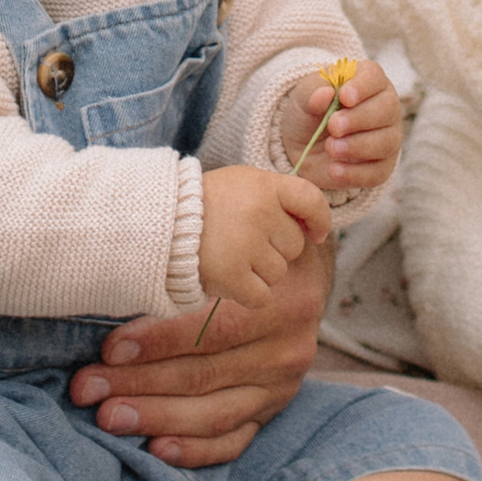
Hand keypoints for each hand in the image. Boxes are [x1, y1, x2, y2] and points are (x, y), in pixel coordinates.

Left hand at [71, 247, 332, 466]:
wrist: (302, 265)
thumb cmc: (253, 241)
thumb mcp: (239, 229)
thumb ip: (195, 250)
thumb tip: (122, 267)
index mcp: (282, 297)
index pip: (213, 327)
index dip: (158, 340)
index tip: (108, 348)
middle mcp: (287, 347)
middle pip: (205, 374)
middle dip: (139, 383)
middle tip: (88, 388)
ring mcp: (282, 385)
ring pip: (214, 413)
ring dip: (156, 418)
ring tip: (108, 417)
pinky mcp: (272, 409)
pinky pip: (233, 440)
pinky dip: (195, 450)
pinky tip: (157, 450)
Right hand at [196, 161, 330, 305]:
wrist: (162, 222)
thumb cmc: (208, 204)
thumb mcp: (244, 184)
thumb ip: (278, 198)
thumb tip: (314, 229)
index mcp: (265, 186)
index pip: (311, 200)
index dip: (319, 220)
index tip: (315, 233)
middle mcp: (260, 213)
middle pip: (295, 245)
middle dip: (276, 247)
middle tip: (244, 239)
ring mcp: (246, 245)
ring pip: (278, 272)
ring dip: (260, 271)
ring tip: (232, 254)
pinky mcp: (233, 275)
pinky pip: (262, 296)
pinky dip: (249, 294)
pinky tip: (231, 278)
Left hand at [289, 55, 400, 197]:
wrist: (303, 145)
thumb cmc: (310, 111)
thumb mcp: (303, 97)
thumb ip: (312, 93)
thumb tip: (326, 93)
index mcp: (368, 80)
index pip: (374, 77)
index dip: (362, 86)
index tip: (344, 97)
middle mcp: (385, 106)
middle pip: (387, 109)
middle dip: (359, 119)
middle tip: (333, 126)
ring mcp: (387, 137)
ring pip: (387, 142)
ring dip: (357, 146)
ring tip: (331, 148)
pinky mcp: (382, 167)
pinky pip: (378, 172)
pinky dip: (355, 173)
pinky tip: (334, 170)